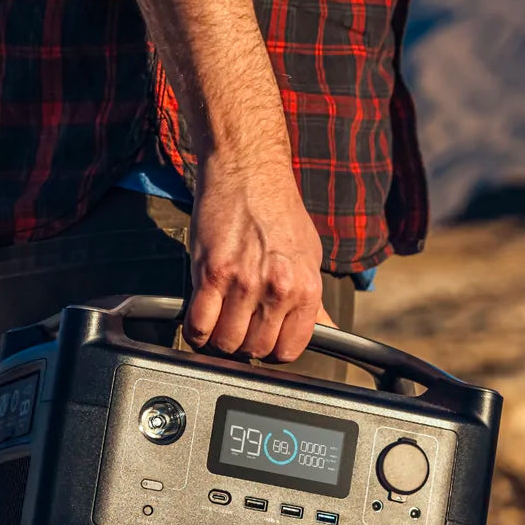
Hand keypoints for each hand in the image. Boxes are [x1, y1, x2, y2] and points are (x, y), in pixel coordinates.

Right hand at [184, 154, 324, 362]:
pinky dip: (195, 331)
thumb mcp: (310, 257)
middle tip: (238, 329)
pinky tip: (199, 322)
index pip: (289, 349)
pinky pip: (199, 324)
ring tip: (219, 324)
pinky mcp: (211, 274)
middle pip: (256, 349)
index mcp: (305, 289)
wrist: (248, 172)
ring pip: (226, 342)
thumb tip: (329, 330)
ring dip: (219, 340)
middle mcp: (277, 289)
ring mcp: (243, 283)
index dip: (273, 351)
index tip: (264, 342)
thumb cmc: (278, 212)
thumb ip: (314, 301)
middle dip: (245, 346)